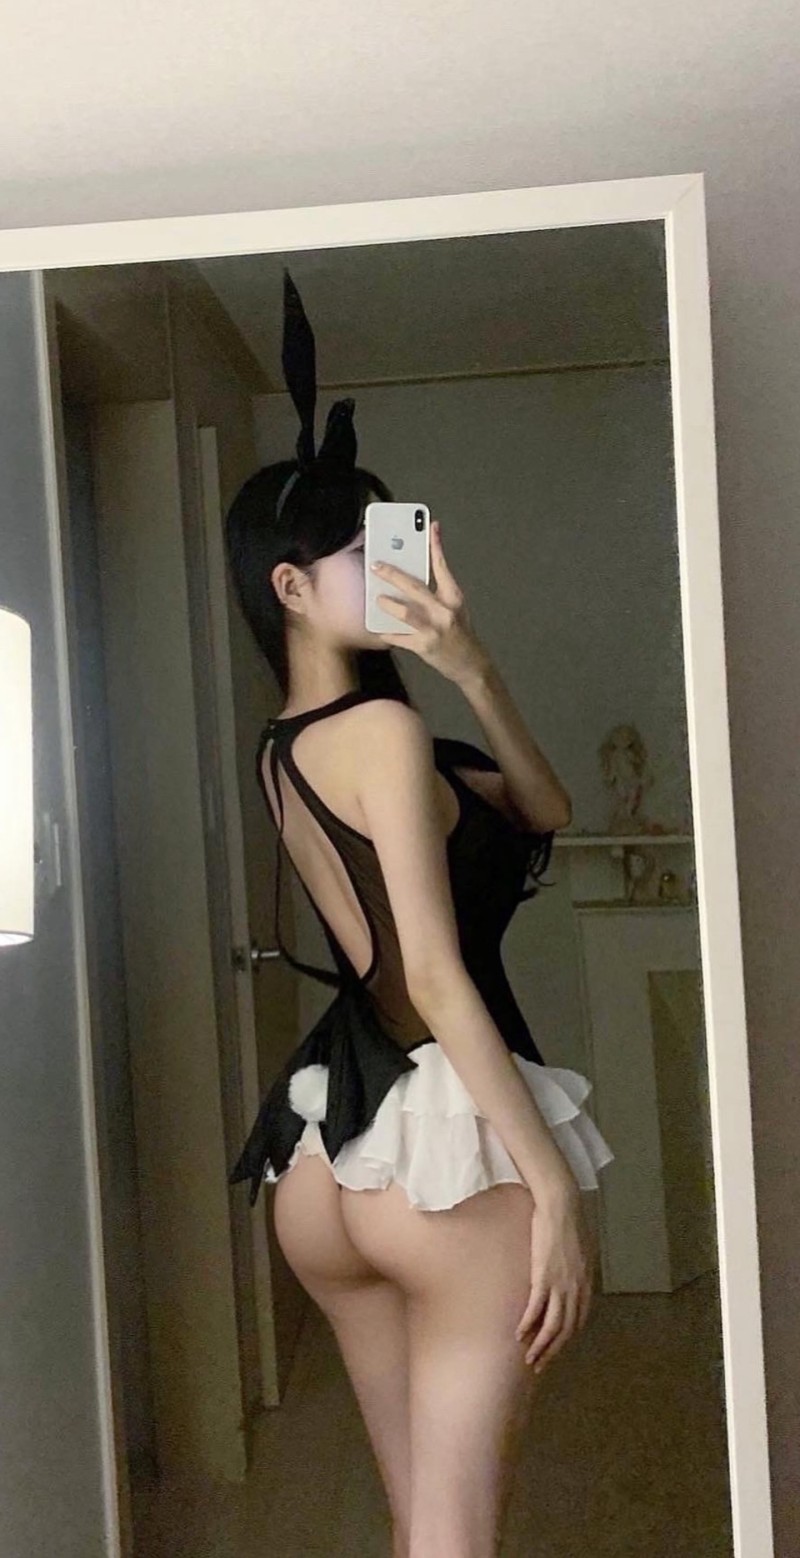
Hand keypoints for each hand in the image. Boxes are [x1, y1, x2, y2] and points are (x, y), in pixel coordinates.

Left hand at [370, 518, 489, 686]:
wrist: (471, 664)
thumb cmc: (460, 631)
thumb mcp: (455, 606)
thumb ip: (438, 589)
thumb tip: (419, 568)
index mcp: (454, 597)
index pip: (442, 567)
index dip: (436, 545)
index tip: (430, 526)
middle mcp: (444, 611)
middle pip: (415, 587)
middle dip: (392, 574)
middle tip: (376, 566)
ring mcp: (434, 629)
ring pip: (405, 612)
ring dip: (387, 604)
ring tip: (377, 599)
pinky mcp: (424, 646)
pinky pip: (399, 638)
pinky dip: (387, 633)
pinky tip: (379, 629)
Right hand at [514, 1187, 596, 1373]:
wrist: (562, 1206)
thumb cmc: (570, 1223)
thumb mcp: (581, 1252)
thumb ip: (577, 1270)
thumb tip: (571, 1278)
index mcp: (586, 1285)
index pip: (577, 1323)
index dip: (565, 1340)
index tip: (554, 1351)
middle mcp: (576, 1290)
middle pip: (565, 1331)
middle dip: (553, 1352)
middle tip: (540, 1365)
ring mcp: (560, 1285)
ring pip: (552, 1326)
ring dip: (540, 1346)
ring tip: (529, 1358)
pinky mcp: (544, 1277)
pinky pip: (536, 1309)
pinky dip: (528, 1324)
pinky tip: (519, 1333)